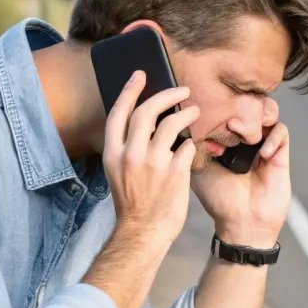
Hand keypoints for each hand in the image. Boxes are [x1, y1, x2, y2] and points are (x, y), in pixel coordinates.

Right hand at [101, 70, 199, 247]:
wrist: (143, 232)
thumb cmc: (132, 202)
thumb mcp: (118, 171)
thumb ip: (127, 147)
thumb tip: (144, 120)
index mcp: (113, 153)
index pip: (119, 112)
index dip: (129, 90)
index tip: (140, 75)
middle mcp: (131, 155)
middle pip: (147, 111)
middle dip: (167, 94)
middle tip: (182, 90)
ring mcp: (154, 163)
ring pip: (171, 124)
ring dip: (186, 113)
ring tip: (195, 112)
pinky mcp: (175, 172)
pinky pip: (187, 146)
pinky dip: (191, 142)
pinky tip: (193, 145)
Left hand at [192, 111, 290, 247]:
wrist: (242, 222)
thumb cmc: (218, 199)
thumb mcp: (197, 168)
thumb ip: (192, 146)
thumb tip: (185, 122)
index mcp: (223, 141)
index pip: (224, 112)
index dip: (218, 107)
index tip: (210, 110)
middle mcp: (243, 140)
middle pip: (245, 109)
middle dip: (238, 108)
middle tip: (229, 118)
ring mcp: (262, 145)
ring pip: (265, 114)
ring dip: (257, 118)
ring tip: (244, 132)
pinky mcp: (279, 153)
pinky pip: (281, 132)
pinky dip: (273, 137)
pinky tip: (262, 154)